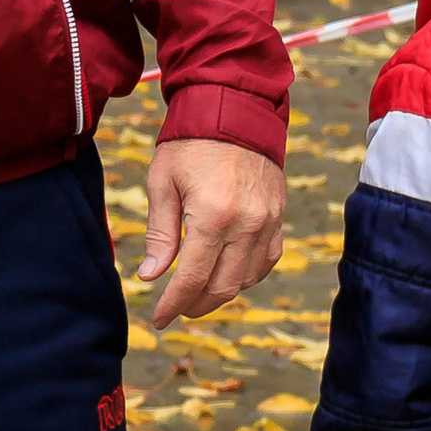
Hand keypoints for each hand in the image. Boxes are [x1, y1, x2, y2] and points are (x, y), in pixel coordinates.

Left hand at [140, 137, 284, 327]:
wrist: (234, 111)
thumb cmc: (189, 144)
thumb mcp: (162, 183)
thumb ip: (160, 233)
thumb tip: (151, 277)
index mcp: (214, 216)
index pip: (194, 277)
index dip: (174, 303)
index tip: (159, 319)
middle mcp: (248, 224)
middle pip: (224, 286)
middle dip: (197, 305)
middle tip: (175, 311)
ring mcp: (269, 221)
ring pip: (248, 278)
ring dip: (222, 294)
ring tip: (195, 296)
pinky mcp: (279, 216)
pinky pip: (267, 260)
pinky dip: (246, 275)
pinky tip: (226, 276)